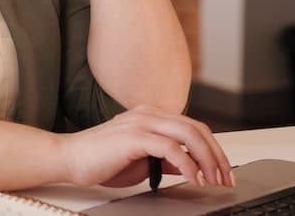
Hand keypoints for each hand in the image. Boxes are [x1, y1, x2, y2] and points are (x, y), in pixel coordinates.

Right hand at [58, 105, 233, 188]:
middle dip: (217, 155)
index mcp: (150, 116)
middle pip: (197, 128)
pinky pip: (172, 148)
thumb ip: (165, 159)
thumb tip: (189, 167)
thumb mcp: (141, 160)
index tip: (222, 171)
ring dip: (207, 159)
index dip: (212, 149)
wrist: (69, 158)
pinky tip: (192, 178)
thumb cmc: (99, 160)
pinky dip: (187, 164)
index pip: (193, 127)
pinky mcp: (134, 136)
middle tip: (225, 177)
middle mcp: (148, 114)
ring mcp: (141, 123)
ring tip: (213, 179)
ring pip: (189, 134)